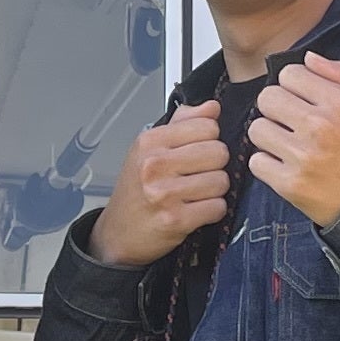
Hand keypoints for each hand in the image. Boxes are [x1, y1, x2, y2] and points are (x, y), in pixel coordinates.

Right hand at [88, 102, 230, 266]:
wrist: (118, 233)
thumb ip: (183, 123)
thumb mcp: (149, 149)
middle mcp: (154, 164)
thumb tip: (212, 107)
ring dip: (215, 190)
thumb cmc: (136, 190)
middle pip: (219, 152)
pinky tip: (196, 210)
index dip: (209, 140)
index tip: (197, 151)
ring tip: (196, 194)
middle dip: (215, 165)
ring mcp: (164, 193)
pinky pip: (217, 207)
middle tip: (198, 175)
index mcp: (150, 141)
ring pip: (221, 180)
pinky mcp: (175, 219)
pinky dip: (212, 211)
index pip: (207, 126)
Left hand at [247, 54, 339, 229]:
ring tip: (287, 143)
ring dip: (268, 135)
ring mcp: (303, 157)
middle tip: (290, 122)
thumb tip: (308, 57)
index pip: (289, 74)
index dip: (293, 85)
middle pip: (267, 98)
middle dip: (276, 108)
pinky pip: (256, 162)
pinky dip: (267, 164)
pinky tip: (285, 165)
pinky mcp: (290, 184)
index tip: (302, 99)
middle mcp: (319, 126)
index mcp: (339, 102)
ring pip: (257, 129)